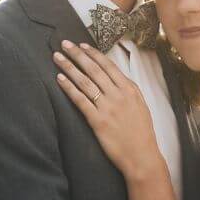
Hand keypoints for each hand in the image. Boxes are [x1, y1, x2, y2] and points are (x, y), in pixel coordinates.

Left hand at [53, 41, 161, 177]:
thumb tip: (115, 78)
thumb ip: (128, 90)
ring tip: (57, 57)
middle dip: (77, 54)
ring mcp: (107, 107)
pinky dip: (69, 88)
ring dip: (69, 67)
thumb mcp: (140, 106)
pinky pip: (80, 100)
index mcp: (130, 89)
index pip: (108, 66)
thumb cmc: (141, 134)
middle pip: (94, 69)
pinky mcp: (98, 121)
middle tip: (64, 44)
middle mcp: (118, 95)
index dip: (93, 54)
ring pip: (85, 81)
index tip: (82, 45)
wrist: (142, 156)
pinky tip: (59, 79)